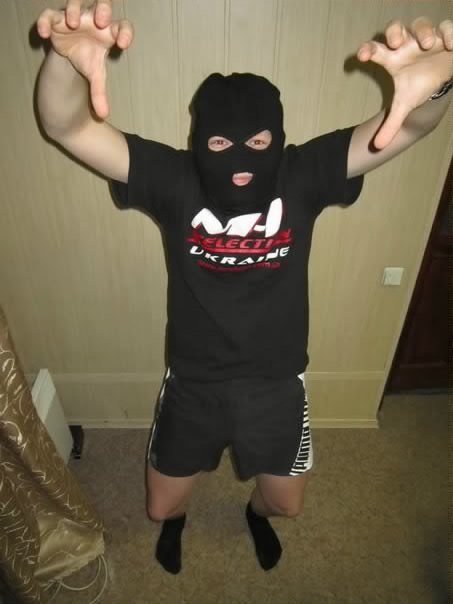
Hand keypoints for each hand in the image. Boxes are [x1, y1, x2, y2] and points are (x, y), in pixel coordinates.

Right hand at [37, 0, 133, 117]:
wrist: (71, 53)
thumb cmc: (88, 58)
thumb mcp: (95, 75)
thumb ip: (99, 93)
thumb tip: (103, 115)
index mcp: (109, 32)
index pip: (122, 27)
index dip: (125, 32)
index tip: (123, 44)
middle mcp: (94, 19)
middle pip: (102, 4)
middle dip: (102, 8)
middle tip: (101, 20)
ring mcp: (75, 17)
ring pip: (75, 3)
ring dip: (74, 10)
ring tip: (72, 23)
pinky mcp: (56, 19)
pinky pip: (50, 14)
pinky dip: (46, 20)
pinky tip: (44, 33)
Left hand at [356, 17, 452, 148]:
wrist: (438, 80)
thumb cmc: (417, 85)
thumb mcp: (404, 105)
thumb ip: (391, 125)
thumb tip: (378, 148)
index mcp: (392, 58)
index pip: (374, 49)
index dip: (367, 49)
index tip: (362, 56)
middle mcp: (407, 44)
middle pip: (396, 28)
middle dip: (394, 32)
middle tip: (395, 42)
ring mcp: (426, 37)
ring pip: (421, 24)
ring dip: (424, 32)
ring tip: (428, 45)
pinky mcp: (446, 36)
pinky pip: (448, 27)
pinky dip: (449, 33)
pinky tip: (450, 46)